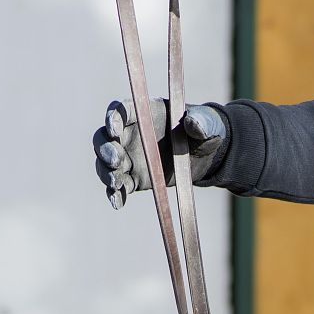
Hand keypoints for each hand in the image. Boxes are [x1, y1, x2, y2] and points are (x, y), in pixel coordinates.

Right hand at [92, 98, 226, 207]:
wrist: (205, 155)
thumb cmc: (205, 130)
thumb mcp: (208, 123)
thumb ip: (201, 122)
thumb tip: (193, 123)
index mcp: (145, 113)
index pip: (121, 111)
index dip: (112, 118)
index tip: (114, 130)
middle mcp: (131, 134)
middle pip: (105, 137)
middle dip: (105, 148)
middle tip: (116, 160)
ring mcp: (130, 157)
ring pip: (106, 163)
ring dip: (106, 172)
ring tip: (116, 182)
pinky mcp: (135, 178)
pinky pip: (119, 186)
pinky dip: (115, 194)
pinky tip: (118, 202)